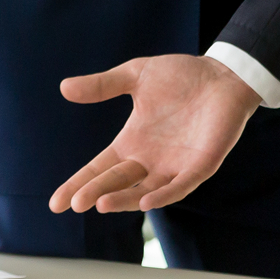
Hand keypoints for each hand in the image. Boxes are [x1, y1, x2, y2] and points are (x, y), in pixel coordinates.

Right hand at [48, 54, 260, 214]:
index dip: (78, 184)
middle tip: (74, 204)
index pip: (99, 169)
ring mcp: (175, 166)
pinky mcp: (200, 166)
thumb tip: (64, 88)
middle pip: (117, 182)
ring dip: (124, 199)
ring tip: (101, 204)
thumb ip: (103, 85)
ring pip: (145, 191)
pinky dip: (164, 195)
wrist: (223, 74)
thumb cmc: (182, 76)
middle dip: (95, 193)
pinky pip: (180, 187)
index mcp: (133, 142)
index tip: (56, 203)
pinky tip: (147, 200)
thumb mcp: (135, 76)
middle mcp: (151, 159)